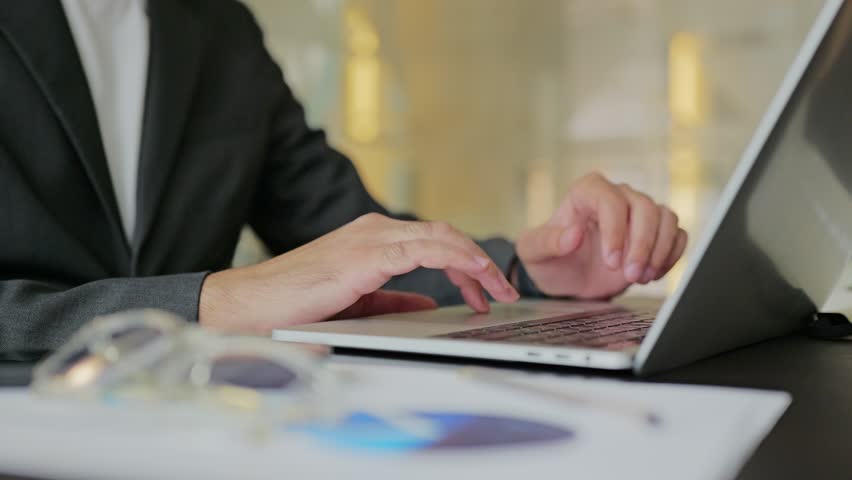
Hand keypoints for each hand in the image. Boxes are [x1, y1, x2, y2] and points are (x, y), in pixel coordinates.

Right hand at [199, 213, 518, 332]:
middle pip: (445, 235)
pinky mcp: (365, 255)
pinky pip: (424, 250)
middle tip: (503, 291)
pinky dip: (456, 259)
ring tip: (497, 288)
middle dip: (480, 262)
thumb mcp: (358, 304)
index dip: (467, 264)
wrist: (250, 307)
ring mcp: (370, 239)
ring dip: (475, 261)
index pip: (435, 242)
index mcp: (374, 239)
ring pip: (440, 237)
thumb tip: (430, 307)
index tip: (486, 291)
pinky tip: (474, 274)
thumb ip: (395, 302)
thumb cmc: (295, 305)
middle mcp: (375, 231)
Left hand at [516, 172, 687, 298]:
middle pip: (644, 208)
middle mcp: (616, 196)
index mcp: (586, 192)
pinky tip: (653, 274)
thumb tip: (573, 234)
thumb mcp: (534, 253)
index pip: (610, 201)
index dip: (616, 231)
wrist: (565, 278)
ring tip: (641, 278)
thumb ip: (548, 242)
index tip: (611, 261)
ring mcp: (638, 213)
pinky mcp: (655, 232)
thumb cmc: (548, 259)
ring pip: (666, 218)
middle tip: (630, 276)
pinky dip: (671, 255)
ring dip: (659, 250)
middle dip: (641, 245)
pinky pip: (677, 234)